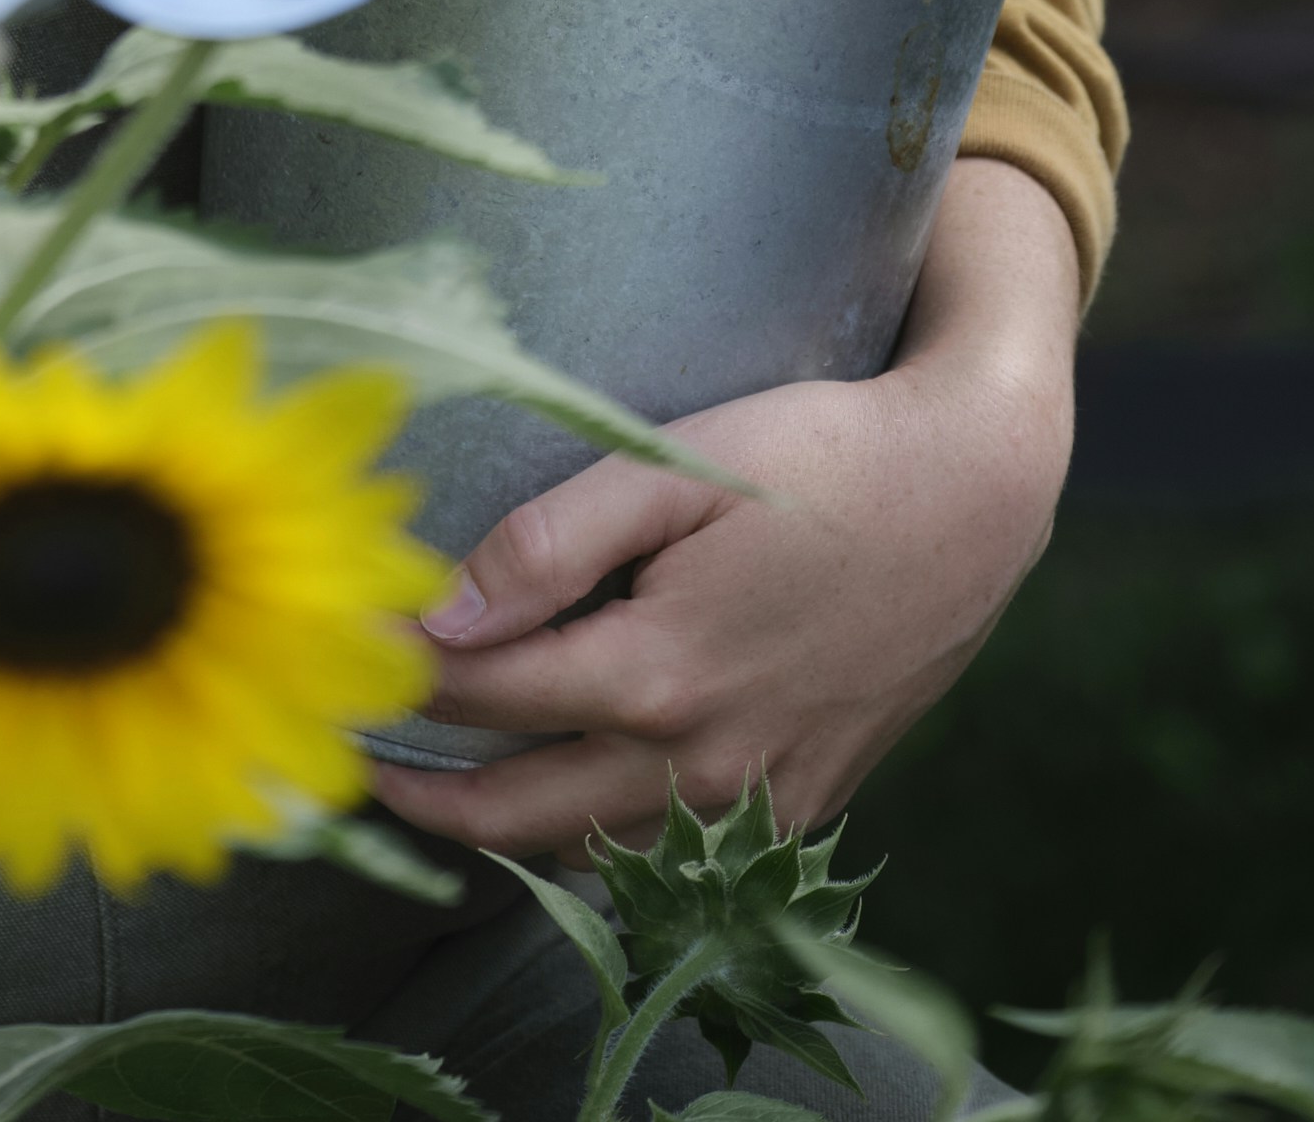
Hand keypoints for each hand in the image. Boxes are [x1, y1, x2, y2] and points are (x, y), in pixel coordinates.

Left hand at [370, 160, 1077, 860]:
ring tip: (439, 786)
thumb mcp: (676, 467)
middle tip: (352, 757)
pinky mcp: (804, 804)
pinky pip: (675, 856)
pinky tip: (569, 798)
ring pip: (596, 849)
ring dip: (508, 830)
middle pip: (521, 809)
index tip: (339, 650)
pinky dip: (602, 841)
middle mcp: (702, 762)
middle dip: (427, 792)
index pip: (484, 695)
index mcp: (657, 673)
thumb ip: (552, 539)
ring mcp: (757, 800)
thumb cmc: (820, 457)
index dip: (399, 674)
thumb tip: (442, 609)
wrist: (974, 497)